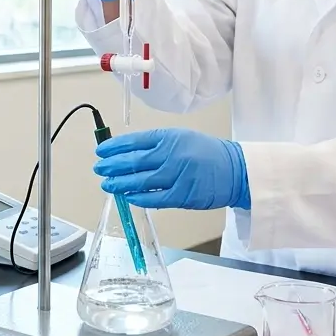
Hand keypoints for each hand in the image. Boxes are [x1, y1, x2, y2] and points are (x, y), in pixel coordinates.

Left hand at [93, 128, 250, 210]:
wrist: (236, 170)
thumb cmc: (208, 154)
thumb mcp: (182, 138)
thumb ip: (157, 145)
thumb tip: (128, 153)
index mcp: (169, 137)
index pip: (135, 141)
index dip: (114, 146)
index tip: (101, 150)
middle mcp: (171, 154)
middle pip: (133, 161)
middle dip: (112, 165)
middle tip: (99, 168)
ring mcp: (176, 175)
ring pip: (139, 181)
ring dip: (119, 183)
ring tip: (106, 184)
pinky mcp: (182, 195)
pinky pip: (154, 198)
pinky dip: (138, 198)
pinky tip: (127, 196)